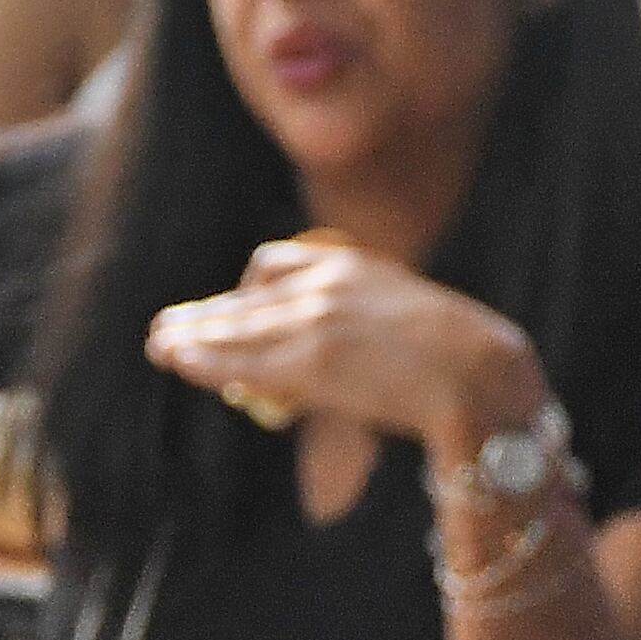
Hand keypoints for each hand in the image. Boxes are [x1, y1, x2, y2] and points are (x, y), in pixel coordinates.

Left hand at [143, 239, 543, 458]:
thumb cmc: (460, 359)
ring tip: (160, 346)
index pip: (273, 266)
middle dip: (204, 315)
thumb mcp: (407, 317)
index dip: (241, 292)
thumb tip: (349, 354)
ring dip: (193, 338)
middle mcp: (324, 286)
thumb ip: (369, 323)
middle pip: (245, 297)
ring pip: (236, 327)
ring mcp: (315, 324)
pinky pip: (243, 362)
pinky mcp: (311, 364)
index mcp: (350, 265)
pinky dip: (206, 361)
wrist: (480, 375)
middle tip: (166, 327)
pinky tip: (181, 362)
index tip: (225, 309)